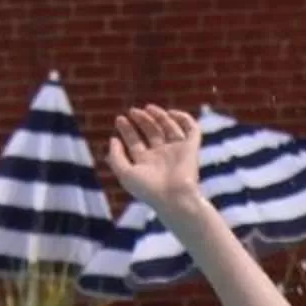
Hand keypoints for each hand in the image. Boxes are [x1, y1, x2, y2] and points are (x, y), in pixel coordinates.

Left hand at [107, 104, 205, 219]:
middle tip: (133, 111)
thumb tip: (113, 139)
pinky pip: (192, 130)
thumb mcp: (125, 173)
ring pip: (169, 128)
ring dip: (159, 116)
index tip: (120, 119)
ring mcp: (177, 151)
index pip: (135, 141)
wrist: (174, 197)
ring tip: (148, 108)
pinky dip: (184, 119)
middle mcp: (162, 156)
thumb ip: (115, 156)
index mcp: (146, 163)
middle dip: (142, 120)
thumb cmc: (148, 189)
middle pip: (151, 132)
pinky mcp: (191, 149)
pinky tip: (171, 113)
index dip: (127, 129)